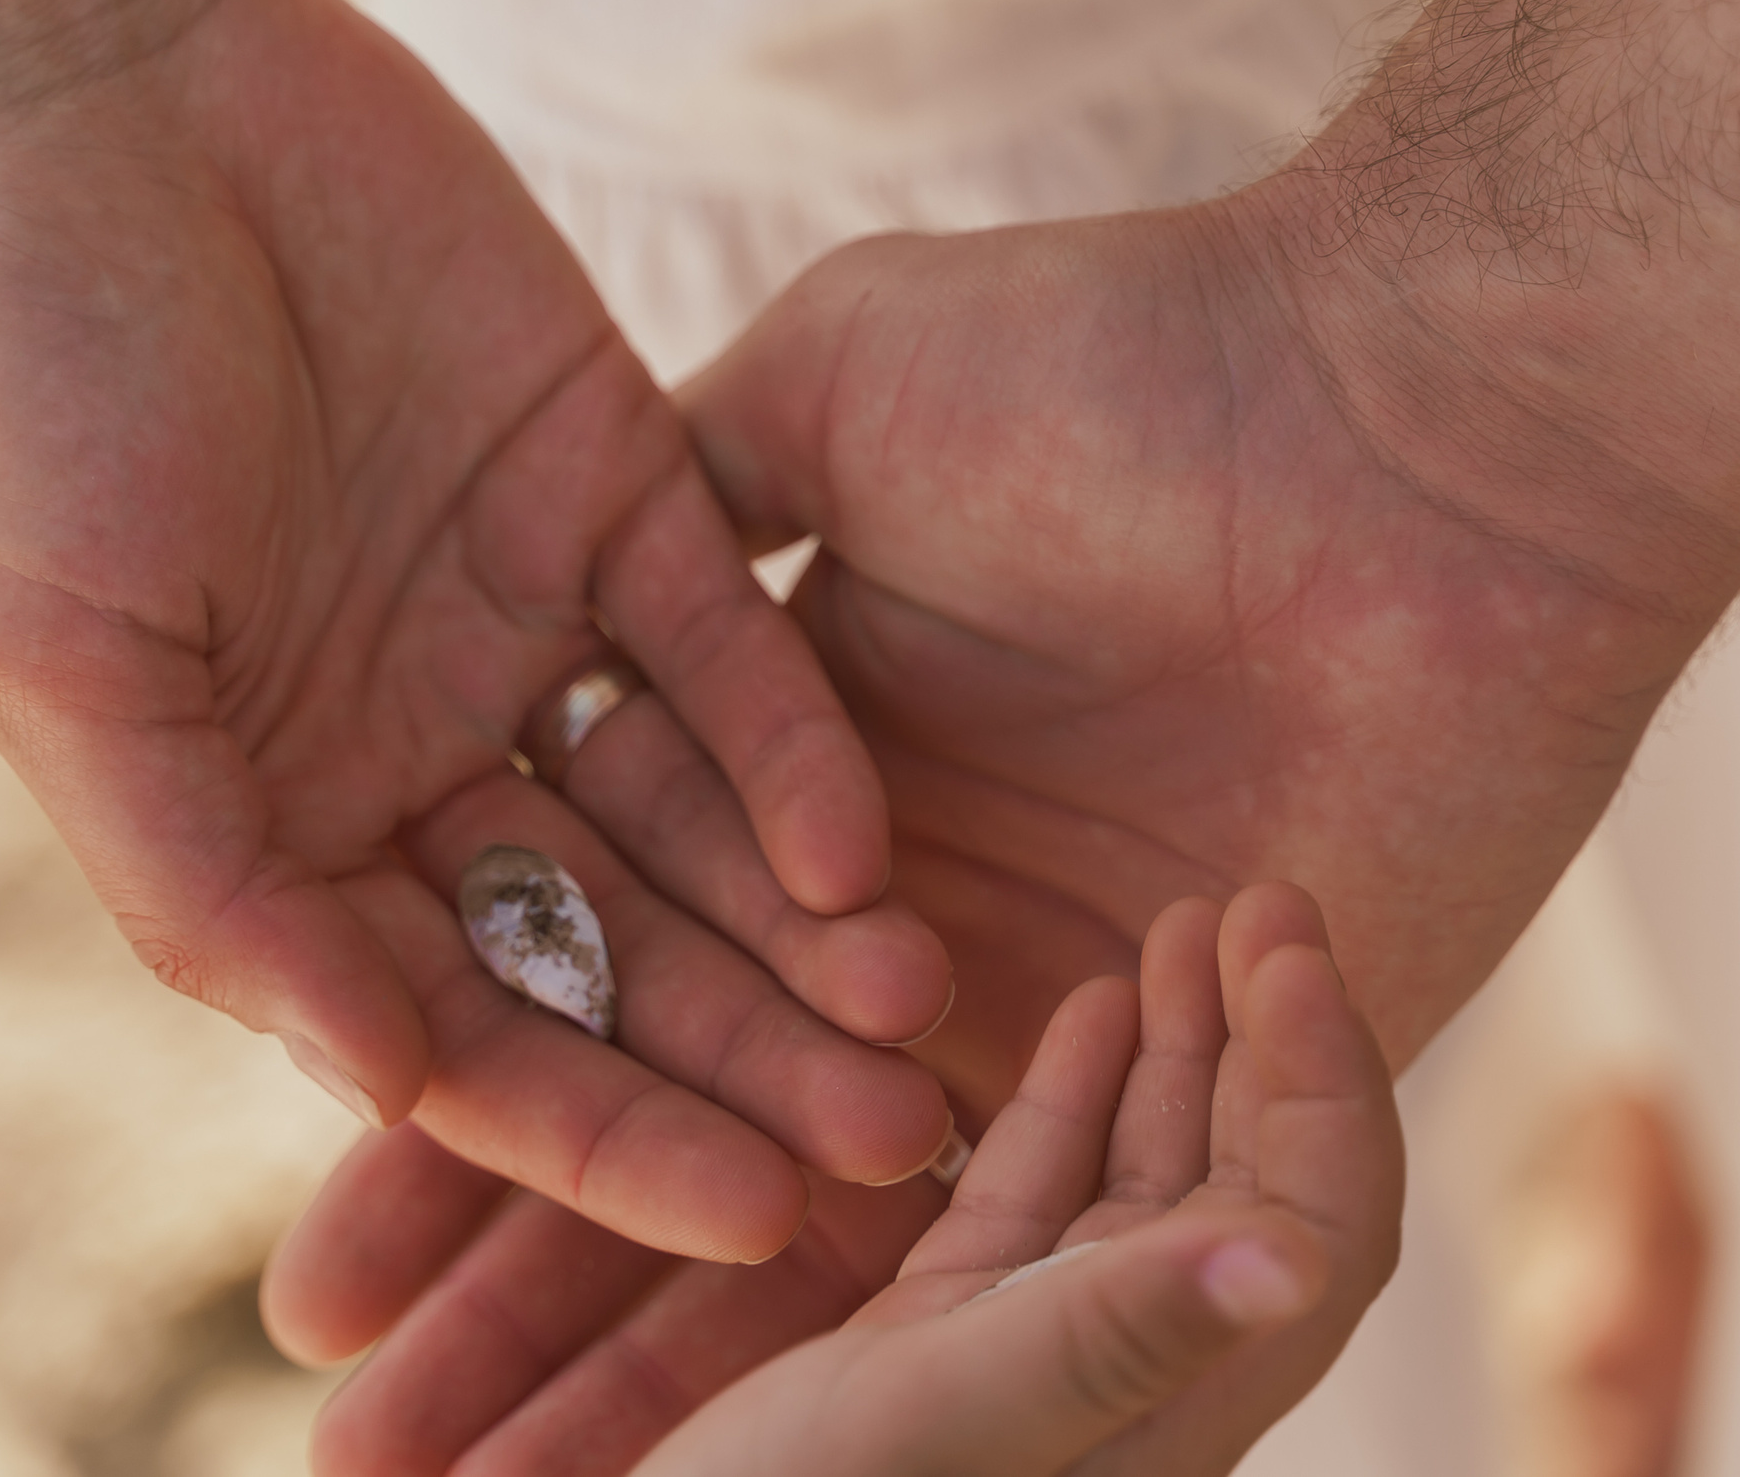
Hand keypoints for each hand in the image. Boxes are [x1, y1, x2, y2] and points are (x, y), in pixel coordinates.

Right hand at [0, 0, 954, 1257]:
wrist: (105, 89)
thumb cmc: (25, 382)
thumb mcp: (68, 666)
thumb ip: (210, 882)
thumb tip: (377, 1078)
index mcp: (276, 815)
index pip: (455, 1016)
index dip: (586, 1128)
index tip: (730, 1214)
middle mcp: (417, 745)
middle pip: (604, 941)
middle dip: (734, 1054)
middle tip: (885, 1152)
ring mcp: (527, 621)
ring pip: (687, 815)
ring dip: (796, 927)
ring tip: (916, 1025)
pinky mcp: (621, 485)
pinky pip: (729, 638)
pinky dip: (792, 739)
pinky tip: (858, 846)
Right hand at [268, 183, 1693, 1471]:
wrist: (1424, 433)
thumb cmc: (1126, 371)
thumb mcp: (840, 377)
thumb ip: (682, 479)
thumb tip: (530, 558)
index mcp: (805, 767)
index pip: (592, 967)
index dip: (455, 1101)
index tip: (316, 1241)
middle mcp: (897, 909)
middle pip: (671, 1119)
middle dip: (510, 1272)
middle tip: (355, 1427)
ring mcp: (1039, 1004)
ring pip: (806, 1214)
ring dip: (637, 1350)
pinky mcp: (1187, 1079)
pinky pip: (1012, 1245)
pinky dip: (861, 1345)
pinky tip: (700, 1447)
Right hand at [634, 885, 1400, 1476]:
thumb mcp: (949, 1421)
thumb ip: (1111, 1340)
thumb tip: (1299, 1263)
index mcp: (1168, 1403)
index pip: (1316, 1220)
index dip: (1326, 1075)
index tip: (1282, 939)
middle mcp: (1127, 1383)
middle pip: (1253, 1184)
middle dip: (1270, 1034)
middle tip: (1258, 897)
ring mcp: (1034, 1360)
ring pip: (1150, 1182)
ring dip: (1181, 1049)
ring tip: (1184, 926)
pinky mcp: (945, 1347)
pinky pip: (1043, 1198)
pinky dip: (1074, 1097)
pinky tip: (1086, 1009)